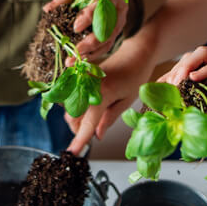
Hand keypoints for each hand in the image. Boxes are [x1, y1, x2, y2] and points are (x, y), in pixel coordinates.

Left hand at [44, 0, 128, 62]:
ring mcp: (119, 23)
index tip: (75, 28)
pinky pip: (106, 47)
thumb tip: (48, 9)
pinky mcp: (115, 33)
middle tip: (74, 52)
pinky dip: (93, 55)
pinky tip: (80, 60)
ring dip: (90, 54)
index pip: (100, 7)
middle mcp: (118, 10)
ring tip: (73, 61)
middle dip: (89, 44)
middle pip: (107, 30)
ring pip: (107, 42)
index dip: (88, 18)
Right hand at [65, 40, 155, 154]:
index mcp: (102, 94)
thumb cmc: (136, 76)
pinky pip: (73, 98)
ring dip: (77, 120)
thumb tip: (97, 136)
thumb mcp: (127, 101)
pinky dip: (78, 109)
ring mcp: (82, 81)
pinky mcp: (81, 78)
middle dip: (78, 131)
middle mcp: (87, 87)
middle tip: (90, 138)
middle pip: (72, 117)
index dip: (80, 140)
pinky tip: (90, 111)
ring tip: (93, 124)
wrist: (134, 52)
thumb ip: (109, 119)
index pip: (87, 123)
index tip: (72, 154)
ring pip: (70, 108)